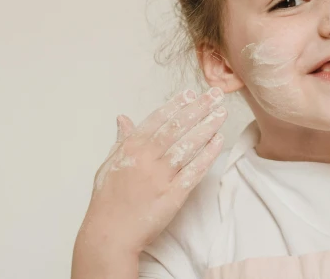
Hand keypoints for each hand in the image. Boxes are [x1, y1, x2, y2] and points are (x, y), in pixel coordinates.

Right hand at [76, 87, 227, 258]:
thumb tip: (124, 118)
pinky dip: (207, 155)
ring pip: (188, 145)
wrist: (109, 235)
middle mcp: (146, 159)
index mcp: (130, 149)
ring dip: (207, 127)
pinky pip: (194, 171)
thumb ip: (121, 140)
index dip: (176, 105)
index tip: (191, 93)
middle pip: (177, 127)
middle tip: (215, 95)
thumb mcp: (109, 165)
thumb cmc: (107, 202)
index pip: (157, 120)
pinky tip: (218, 141)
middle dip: (198, 108)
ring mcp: (161, 177)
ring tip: (221, 113)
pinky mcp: (173, 195)